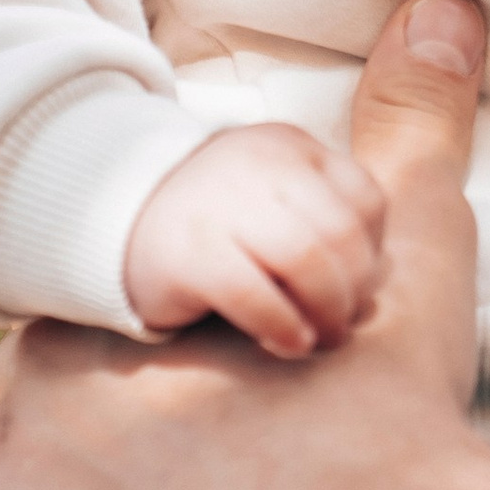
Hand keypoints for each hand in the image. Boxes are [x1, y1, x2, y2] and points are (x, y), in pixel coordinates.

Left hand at [0, 0, 489, 489]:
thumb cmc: (379, 406)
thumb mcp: (410, 250)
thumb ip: (414, 126)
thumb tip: (444, 4)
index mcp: (115, 301)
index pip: (81, 319)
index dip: (126, 359)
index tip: (176, 399)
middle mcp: (31, 380)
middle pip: (17, 403)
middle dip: (62, 439)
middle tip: (142, 489)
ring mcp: (1, 481)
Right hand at [124, 124, 385, 354]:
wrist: (115, 223)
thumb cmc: (216, 223)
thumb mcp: (273, 199)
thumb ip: (321, 219)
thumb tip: (371, 289)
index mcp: (289, 147)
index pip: (365, 198)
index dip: (373, 253)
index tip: (360, 288)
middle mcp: (258, 165)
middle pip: (341, 233)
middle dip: (354, 290)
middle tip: (344, 324)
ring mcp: (221, 204)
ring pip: (307, 260)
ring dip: (327, 311)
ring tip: (321, 338)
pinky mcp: (189, 252)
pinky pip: (256, 295)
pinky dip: (283, 326)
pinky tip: (288, 342)